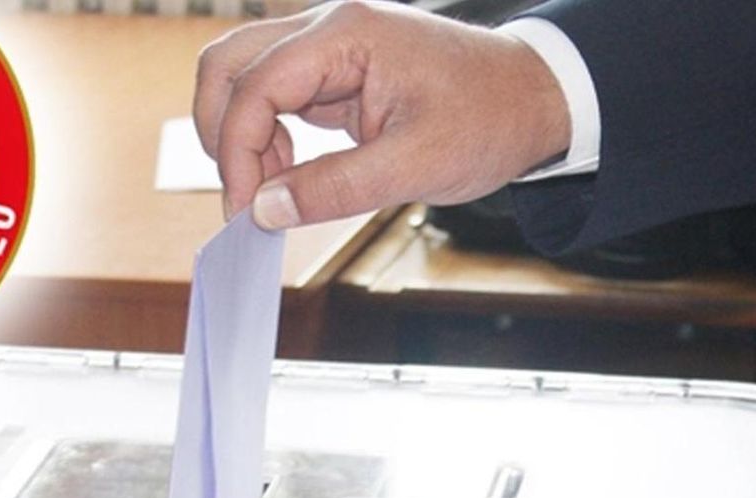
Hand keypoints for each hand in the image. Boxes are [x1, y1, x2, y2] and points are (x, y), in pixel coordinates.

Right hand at [194, 1, 570, 229]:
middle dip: (221, 134)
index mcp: (348, 34)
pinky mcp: (331, 70)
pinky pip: (271, 96)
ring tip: (274, 190)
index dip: (237, 152)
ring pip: (241, 77)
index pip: (255, 86)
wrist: (534, 98)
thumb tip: (263, 209)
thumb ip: (334, 188)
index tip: (245, 211)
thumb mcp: (416, 166)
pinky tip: (289, 175)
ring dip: (240, 137)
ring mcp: (327, 46)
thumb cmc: (490, 119)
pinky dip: (264, 137)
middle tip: (244, 196)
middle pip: (227, 64)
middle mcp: (327, 27)